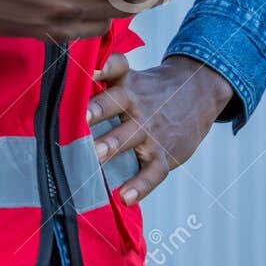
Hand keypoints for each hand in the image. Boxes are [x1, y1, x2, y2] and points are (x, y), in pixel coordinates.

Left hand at [86, 52, 235, 204]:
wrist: (198, 95)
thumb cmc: (152, 90)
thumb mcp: (132, 77)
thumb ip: (103, 81)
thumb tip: (67, 85)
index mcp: (128, 83)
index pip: (116, 68)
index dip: (103, 68)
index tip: (89, 70)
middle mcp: (138, 104)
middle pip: (117, 103)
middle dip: (98, 111)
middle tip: (80, 119)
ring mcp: (153, 130)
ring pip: (131, 137)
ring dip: (113, 145)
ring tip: (95, 156)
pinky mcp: (165, 155)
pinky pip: (153, 171)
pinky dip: (140, 185)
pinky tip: (125, 197)